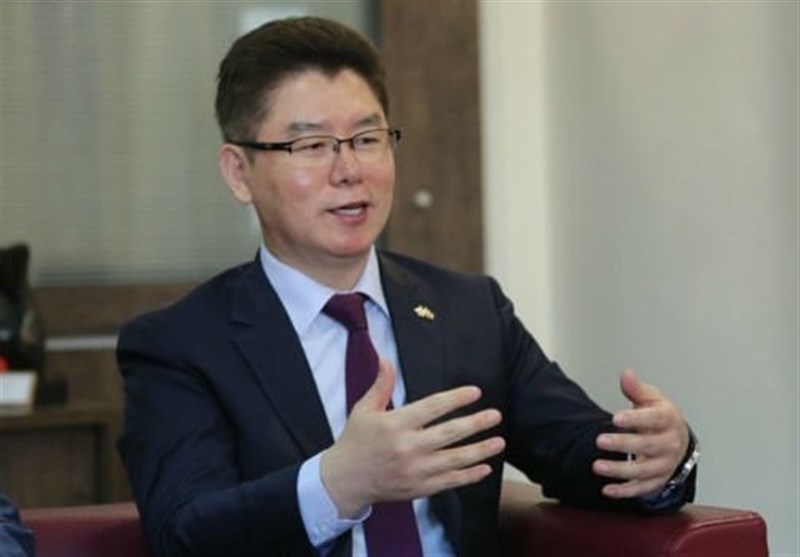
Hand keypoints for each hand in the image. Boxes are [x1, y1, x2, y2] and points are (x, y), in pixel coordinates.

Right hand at [320, 359, 504, 517]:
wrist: (345, 481)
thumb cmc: (356, 441)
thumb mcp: (364, 409)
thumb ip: (381, 384)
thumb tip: (385, 358)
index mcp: (395, 424)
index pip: (432, 408)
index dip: (455, 399)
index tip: (475, 392)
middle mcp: (408, 447)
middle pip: (450, 433)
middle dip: (476, 423)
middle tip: (495, 415)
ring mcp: (415, 470)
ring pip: (455, 459)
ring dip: (480, 450)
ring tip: (499, 441)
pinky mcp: (419, 488)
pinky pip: (450, 481)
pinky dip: (469, 475)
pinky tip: (485, 467)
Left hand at [593, 369, 688, 498]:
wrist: (678, 440)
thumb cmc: (660, 416)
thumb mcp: (651, 399)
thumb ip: (636, 389)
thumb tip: (626, 374)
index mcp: (669, 420)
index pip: (654, 419)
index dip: (635, 419)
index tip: (615, 418)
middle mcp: (670, 444)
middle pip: (647, 446)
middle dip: (623, 445)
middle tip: (600, 440)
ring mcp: (664, 465)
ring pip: (643, 471)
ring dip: (619, 470)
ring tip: (596, 466)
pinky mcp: (657, 481)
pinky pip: (641, 489)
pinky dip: (625, 492)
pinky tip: (606, 490)